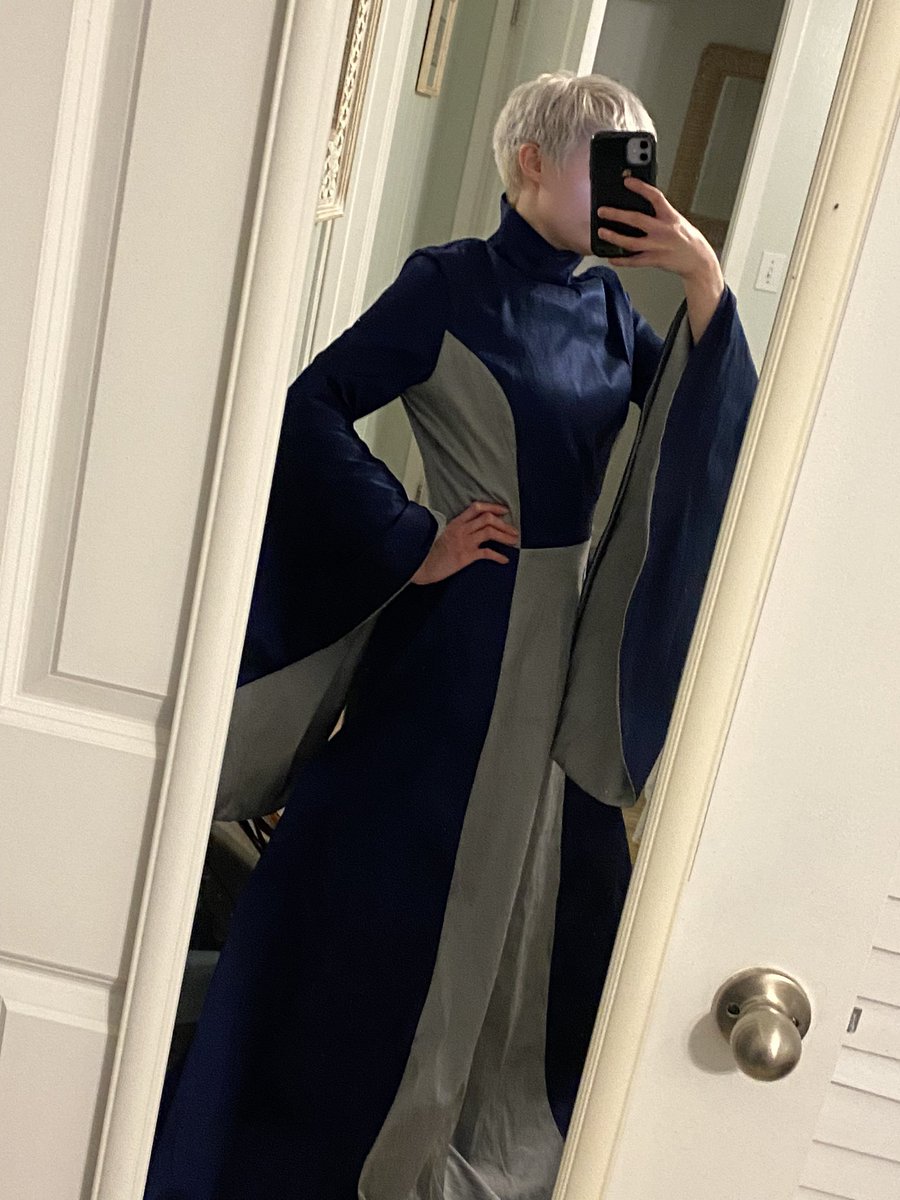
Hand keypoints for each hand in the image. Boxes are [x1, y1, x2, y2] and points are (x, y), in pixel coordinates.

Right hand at [411, 501, 518, 584]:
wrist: (421, 565)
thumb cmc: (429, 552)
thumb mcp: (443, 534)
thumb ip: (457, 529)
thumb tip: (472, 528)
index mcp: (455, 523)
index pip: (476, 508)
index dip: (492, 507)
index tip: (503, 510)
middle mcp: (461, 530)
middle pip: (487, 518)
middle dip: (504, 524)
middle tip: (513, 530)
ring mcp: (464, 542)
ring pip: (490, 532)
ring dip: (505, 535)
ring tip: (513, 540)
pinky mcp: (466, 556)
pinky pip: (487, 553)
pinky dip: (498, 556)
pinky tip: (504, 559)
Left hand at [597, 177, 724, 343]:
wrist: (698, 260)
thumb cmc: (687, 239)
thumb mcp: (676, 220)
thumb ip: (660, 214)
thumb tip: (640, 206)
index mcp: (670, 216)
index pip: (655, 197)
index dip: (640, 187)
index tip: (626, 181)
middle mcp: (663, 230)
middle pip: (636, 219)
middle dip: (616, 214)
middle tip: (602, 211)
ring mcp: (658, 246)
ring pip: (631, 242)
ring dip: (614, 237)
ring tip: (602, 232)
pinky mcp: (655, 260)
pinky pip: (634, 261)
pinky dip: (621, 260)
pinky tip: (611, 257)